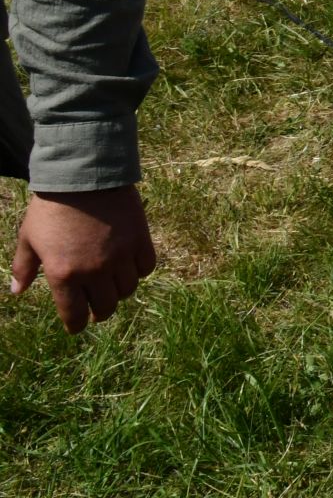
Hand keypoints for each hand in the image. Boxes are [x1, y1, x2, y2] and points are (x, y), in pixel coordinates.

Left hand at [11, 187, 155, 333]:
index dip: (76, 325)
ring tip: (113, 285)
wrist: (83, 176)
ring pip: (127, 289)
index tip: (77, 326)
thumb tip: (17, 292)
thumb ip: (24, 268)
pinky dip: (139, 271)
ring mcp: (120, 256)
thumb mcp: (29, 238)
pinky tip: (130, 266)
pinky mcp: (139, 240)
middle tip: (97, 308)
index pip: (74, 314)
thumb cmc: (51, 208)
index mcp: (63, 274)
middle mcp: (94, 271)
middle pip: (105, 306)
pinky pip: (146, 267)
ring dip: (119, 291)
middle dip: (99, 312)